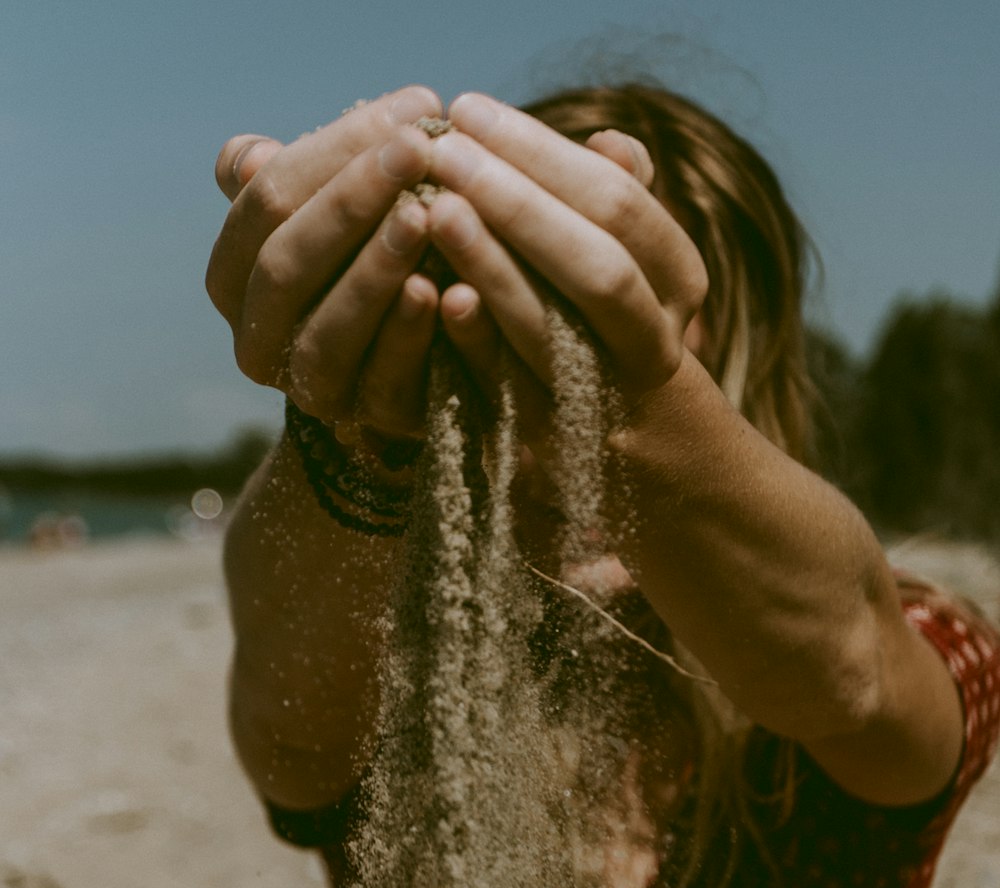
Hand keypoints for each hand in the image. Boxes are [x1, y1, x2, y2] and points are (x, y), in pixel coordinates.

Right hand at [206, 86, 446, 435]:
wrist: (419, 359)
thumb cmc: (371, 257)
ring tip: (426, 216)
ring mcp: (308, 389)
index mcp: (233, 274)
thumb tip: (247, 156)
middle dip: (352, 200)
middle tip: (419, 149)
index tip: (410, 107)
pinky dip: (411, 336)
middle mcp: (254, 339)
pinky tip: (445, 293)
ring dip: (374, 270)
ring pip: (325, 330)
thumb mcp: (335, 212)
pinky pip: (382, 381)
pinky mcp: (366, 422)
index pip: (265, 199)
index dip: (334, 149)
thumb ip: (299, 180)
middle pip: (286, 262)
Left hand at [422, 94, 707, 434]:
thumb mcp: (642, 264)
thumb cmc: (622, 332)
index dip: (542, 154)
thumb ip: (623, 203)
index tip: (471, 111)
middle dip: (516, 203)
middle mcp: (652, 342)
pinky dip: (475, 344)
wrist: (650, 464)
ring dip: (492, 267)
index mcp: (678, 280)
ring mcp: (603, 398)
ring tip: (434, 208)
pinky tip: (436, 295)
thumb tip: (610, 142)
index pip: (619, 204)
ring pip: (551, 331)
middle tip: (443, 151)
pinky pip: (510, 392)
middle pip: (596, 266)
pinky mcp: (551, 444)